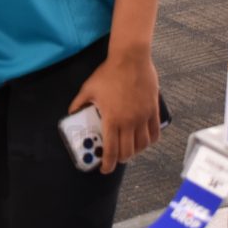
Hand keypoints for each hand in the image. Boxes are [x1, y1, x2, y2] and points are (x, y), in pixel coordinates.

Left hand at [68, 50, 160, 173]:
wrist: (130, 59)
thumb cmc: (109, 73)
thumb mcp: (88, 88)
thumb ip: (79, 103)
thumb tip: (72, 112)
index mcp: (112, 119)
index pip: (110, 150)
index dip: (107, 164)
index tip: (104, 169)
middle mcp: (129, 122)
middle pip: (127, 152)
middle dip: (120, 159)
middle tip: (115, 159)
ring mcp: (143, 117)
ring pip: (143, 145)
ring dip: (135, 152)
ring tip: (129, 150)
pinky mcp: (153, 110)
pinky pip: (155, 133)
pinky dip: (150, 141)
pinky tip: (145, 141)